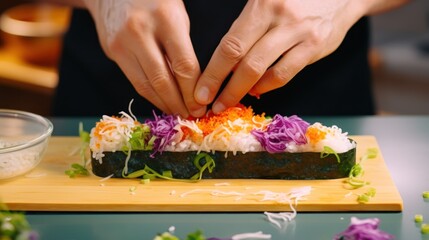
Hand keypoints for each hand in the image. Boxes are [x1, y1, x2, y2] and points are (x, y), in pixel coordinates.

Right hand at [83, 0, 204, 116]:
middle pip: (163, 80)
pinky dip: (150, 95)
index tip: (202, 105)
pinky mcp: (111, 51)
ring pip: (146, 85)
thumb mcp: (177, 14)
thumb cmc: (155, 1)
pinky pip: (134, 80)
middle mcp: (140, 31)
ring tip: (178, 113)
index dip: (193, 91)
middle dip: (179, 103)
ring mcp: (122, 42)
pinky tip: (162, 101)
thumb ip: (183, 48)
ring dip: (164, 104)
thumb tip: (192, 87)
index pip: (184, 65)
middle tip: (191, 116)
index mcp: (165, 18)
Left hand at [193, 0, 365, 114]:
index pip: (230, 45)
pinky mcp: (315, 46)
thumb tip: (228, 62)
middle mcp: (280, 17)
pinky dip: (267, 85)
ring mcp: (300, 33)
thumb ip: (248, 27)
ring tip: (229, 102)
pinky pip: (286, 73)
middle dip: (224, 88)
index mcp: (262, 5)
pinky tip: (257, 90)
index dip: (213, 72)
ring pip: (264, 70)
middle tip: (211, 104)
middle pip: (244, 61)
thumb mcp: (267, 0)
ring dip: (243, 91)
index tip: (201, 91)